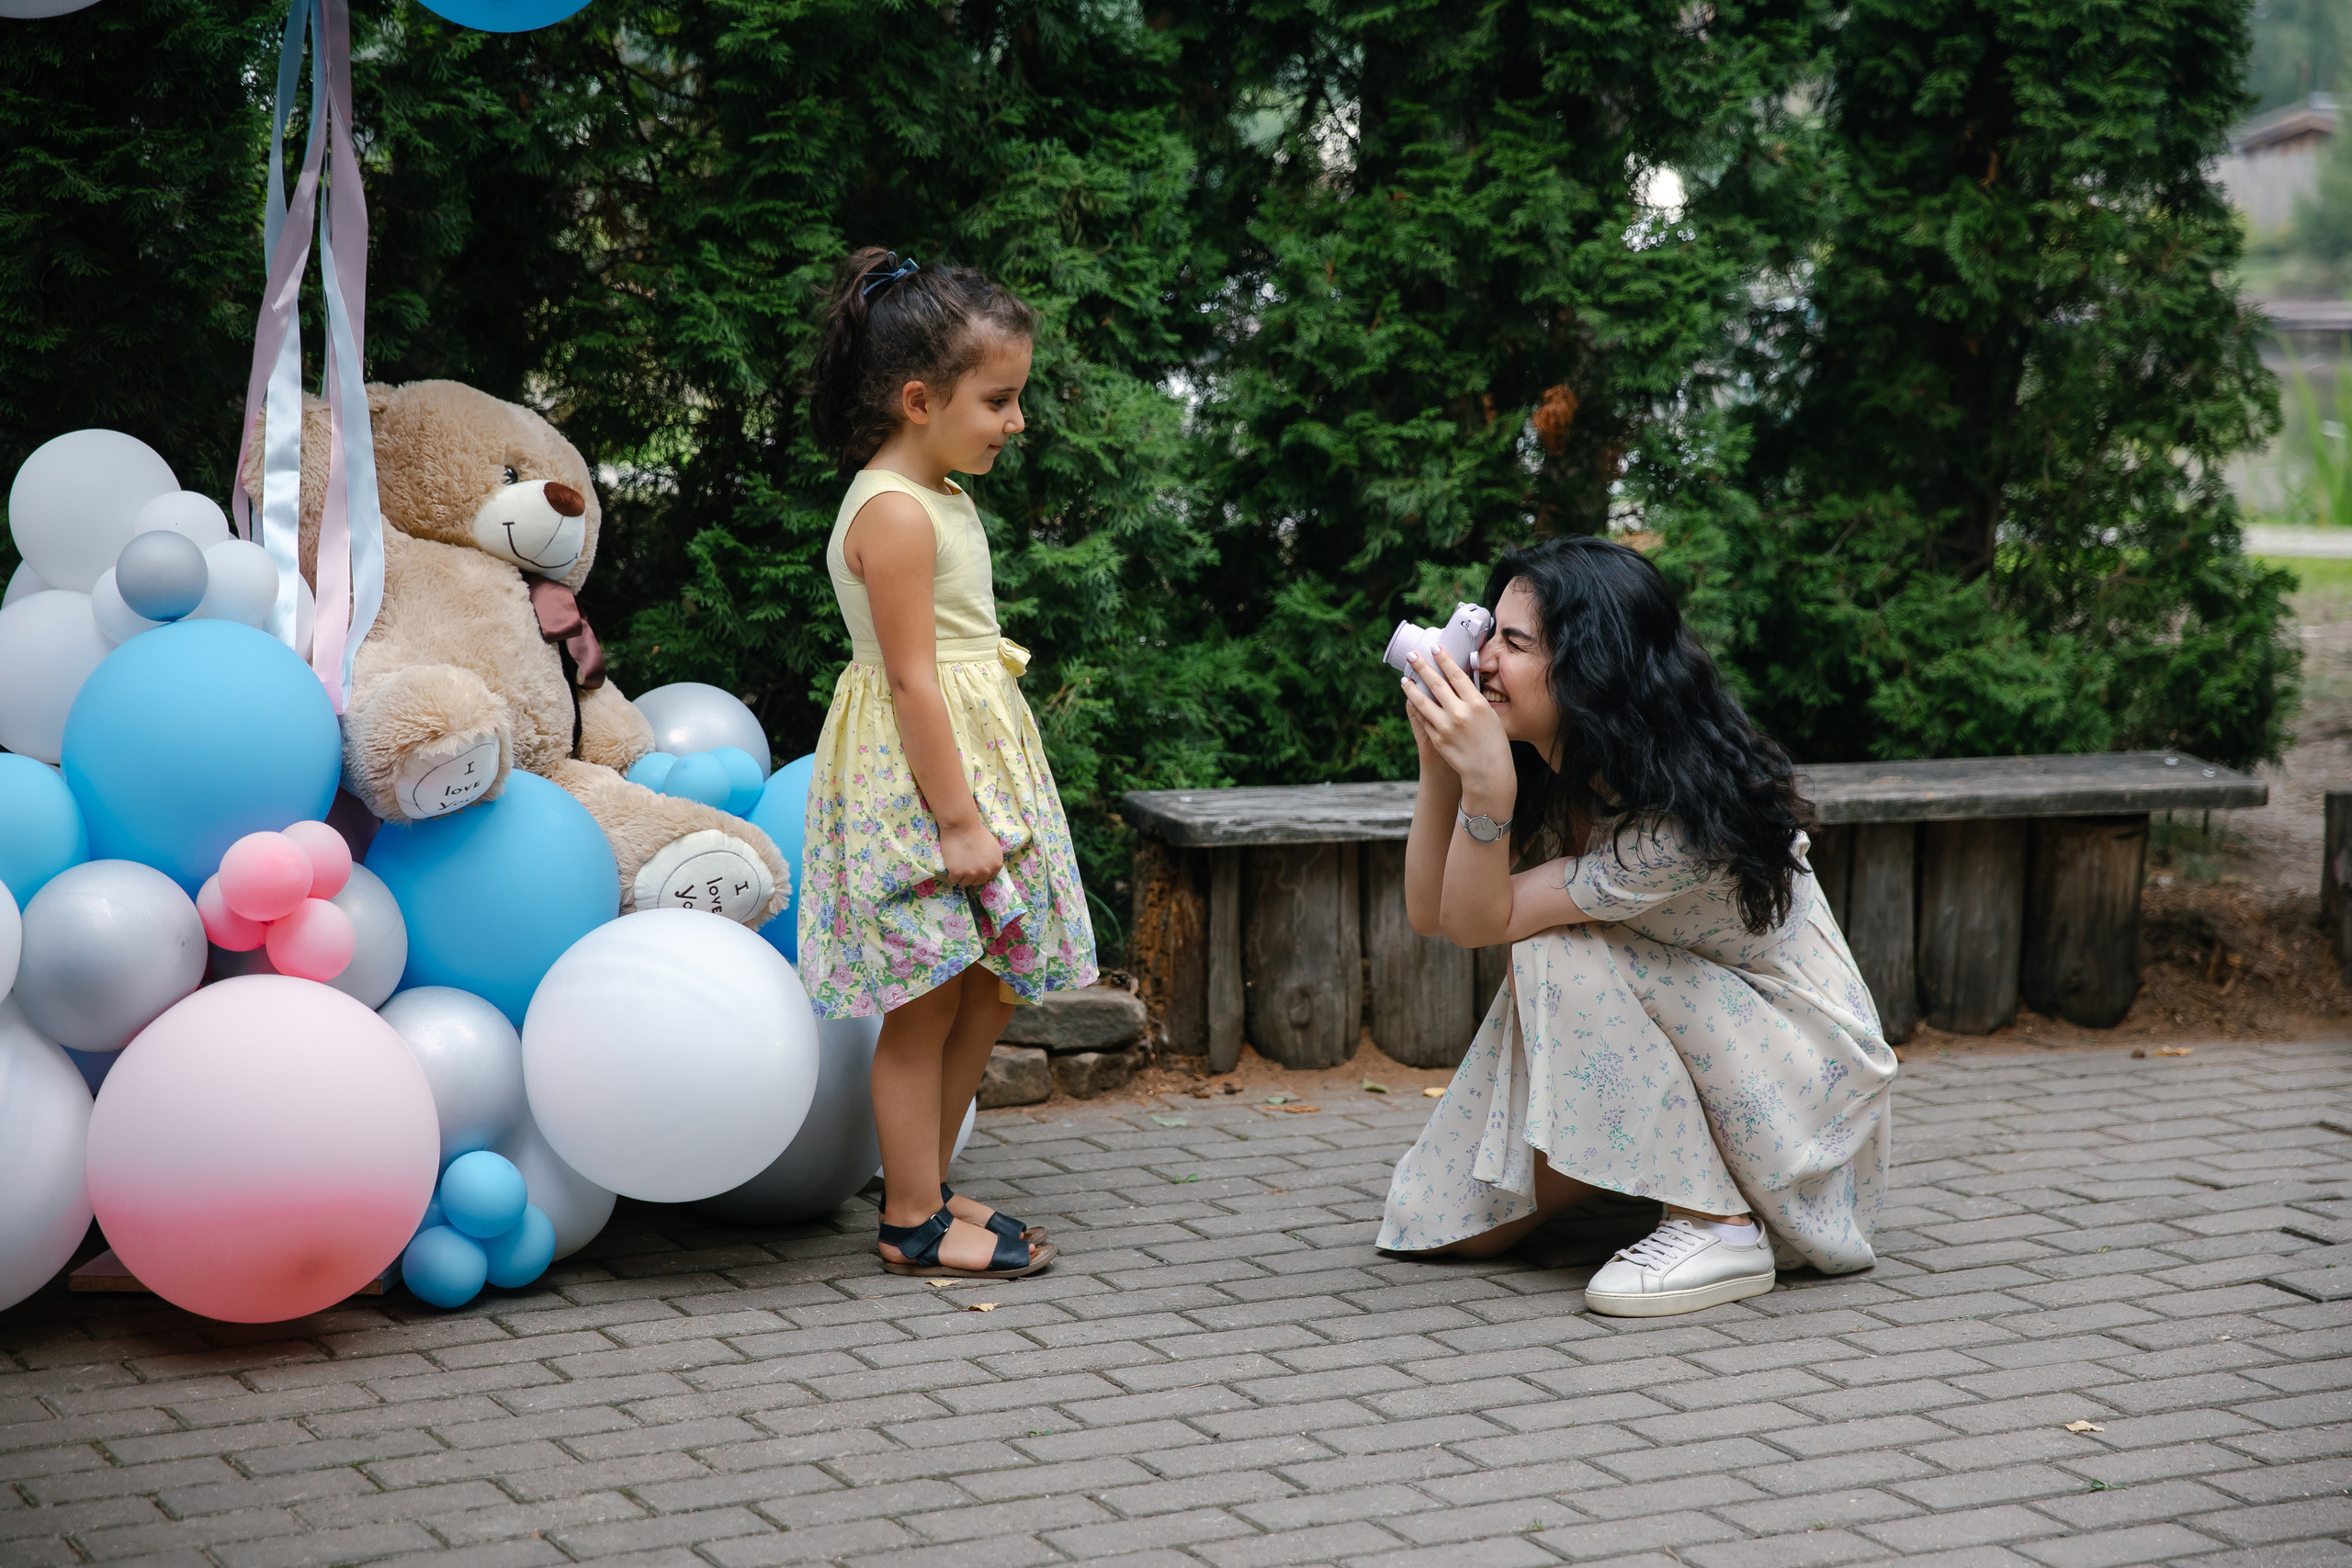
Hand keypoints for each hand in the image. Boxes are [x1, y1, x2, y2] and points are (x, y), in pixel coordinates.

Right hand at [939, 816, 1003, 888]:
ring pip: (965, 882)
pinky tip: (952, 863)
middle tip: (964, 864)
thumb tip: (987, 870)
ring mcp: (972, 873)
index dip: (980, 872)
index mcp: (997, 864)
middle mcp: (986, 871)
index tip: (974, 866)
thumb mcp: (993, 846)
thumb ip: (992, 860)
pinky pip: (953, 879)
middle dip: (970, 875)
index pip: (988, 877)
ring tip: (958, 863)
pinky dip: (951, 873)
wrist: (962, 826)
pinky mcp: (958, 872)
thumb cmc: (976, 832)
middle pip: (976, 882)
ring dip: (961, 875)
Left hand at [1401, 649, 1514, 815]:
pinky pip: (1423, 719)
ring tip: (1404, 678)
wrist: (1488, 771)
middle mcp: (1460, 713)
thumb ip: (1473, 698)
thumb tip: (1458, 679)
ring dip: (1411, 688)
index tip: (1434, 648)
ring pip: (1422, 701)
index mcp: (1476, 704)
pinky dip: (1416, 708)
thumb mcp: (1490, 715)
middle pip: (1436, 683)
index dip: (1443, 659)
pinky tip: (1411, 700)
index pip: (1456, 675)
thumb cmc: (1494, 742)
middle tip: (1412, 655)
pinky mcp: (1437, 739)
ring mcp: (1446, 726)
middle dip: (1422, 667)